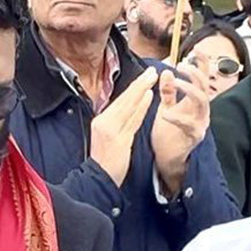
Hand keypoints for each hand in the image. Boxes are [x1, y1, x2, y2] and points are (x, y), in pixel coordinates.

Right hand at [88, 67, 156, 185]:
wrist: (98, 180)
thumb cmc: (105, 161)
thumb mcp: (107, 137)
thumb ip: (117, 123)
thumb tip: (129, 108)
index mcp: (100, 121)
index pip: (120, 101)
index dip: (133, 88)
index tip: (143, 77)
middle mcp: (104, 122)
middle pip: (124, 99)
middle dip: (139, 83)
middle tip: (151, 70)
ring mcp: (111, 130)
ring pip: (129, 106)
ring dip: (142, 90)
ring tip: (153, 78)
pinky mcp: (119, 140)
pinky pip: (133, 120)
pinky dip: (141, 107)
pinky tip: (149, 96)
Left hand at [152, 66, 210, 194]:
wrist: (167, 160)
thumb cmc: (168, 134)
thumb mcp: (166, 107)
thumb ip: (168, 91)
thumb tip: (166, 70)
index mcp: (195, 102)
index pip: (202, 79)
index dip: (201, 64)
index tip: (196, 50)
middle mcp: (202, 111)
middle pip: (204, 86)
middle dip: (195, 73)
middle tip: (181, 65)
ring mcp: (200, 123)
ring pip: (202, 101)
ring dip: (189, 88)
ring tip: (175, 80)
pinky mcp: (194, 137)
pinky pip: (188, 124)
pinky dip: (176, 117)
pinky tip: (165, 113)